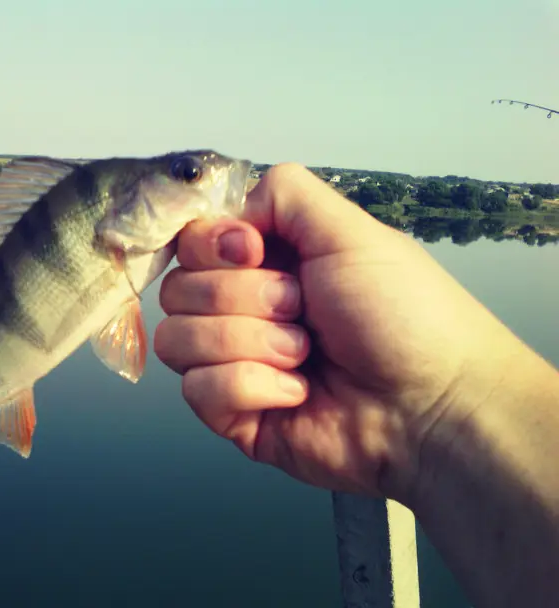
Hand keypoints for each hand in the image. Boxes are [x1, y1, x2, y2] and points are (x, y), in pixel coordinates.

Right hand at [155, 164, 522, 504]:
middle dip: (245, 297)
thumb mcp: (350, 231)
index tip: (255, 252)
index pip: (190, 241)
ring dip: (248, 342)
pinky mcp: (233, 414)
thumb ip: (284, 194)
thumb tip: (228, 216)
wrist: (432, 405)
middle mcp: (242, 308)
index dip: (212, 246)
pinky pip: (196, 391)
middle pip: (177, 289)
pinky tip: (297, 392)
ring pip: (176, 339)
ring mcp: (233, 362)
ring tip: (304, 354)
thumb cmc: (404, 315)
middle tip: (302, 309)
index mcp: (266, 261)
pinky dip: (250, 387)